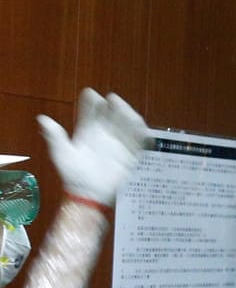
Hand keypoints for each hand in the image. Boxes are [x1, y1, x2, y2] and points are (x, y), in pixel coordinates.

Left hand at [37, 89, 151, 205]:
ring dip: (127, 115)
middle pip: (111, 116)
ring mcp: (118, 145)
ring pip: (126, 125)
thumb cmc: (73, 175)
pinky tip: (140, 126)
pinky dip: (141, 133)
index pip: (90, 114)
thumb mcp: (61, 154)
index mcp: (87, 134)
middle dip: (113, 106)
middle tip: (112, 99)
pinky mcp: (130, 155)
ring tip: (125, 111)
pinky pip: (139, 142)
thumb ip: (55, 136)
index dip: (91, 103)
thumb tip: (42, 119)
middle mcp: (104, 136)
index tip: (90, 93)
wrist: (88, 194)